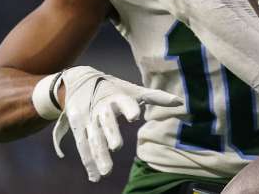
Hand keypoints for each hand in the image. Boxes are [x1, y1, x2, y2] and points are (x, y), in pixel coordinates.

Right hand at [52, 66, 182, 181]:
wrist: (78, 81)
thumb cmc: (113, 88)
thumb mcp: (133, 89)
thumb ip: (155, 96)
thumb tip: (180, 102)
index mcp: (117, 96)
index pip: (124, 102)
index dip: (129, 108)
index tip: (136, 116)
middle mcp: (101, 108)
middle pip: (106, 122)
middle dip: (110, 134)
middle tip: (117, 147)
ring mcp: (87, 119)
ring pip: (93, 138)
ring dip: (98, 156)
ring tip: (106, 172)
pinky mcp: (78, 128)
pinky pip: (83, 147)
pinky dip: (89, 163)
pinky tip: (95, 177)